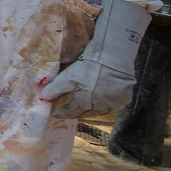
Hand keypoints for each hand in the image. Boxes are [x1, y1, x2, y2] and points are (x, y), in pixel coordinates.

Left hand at [39, 0, 149, 118]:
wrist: (114, 56)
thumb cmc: (89, 66)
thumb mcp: (68, 77)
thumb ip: (55, 89)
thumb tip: (45, 97)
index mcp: (86, 103)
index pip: (71, 112)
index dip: (62, 113)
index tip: (56, 114)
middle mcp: (101, 107)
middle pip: (86, 113)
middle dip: (76, 113)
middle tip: (70, 112)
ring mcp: (114, 104)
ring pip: (100, 111)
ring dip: (91, 110)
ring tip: (84, 108)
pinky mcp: (125, 98)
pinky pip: (113, 106)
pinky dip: (105, 105)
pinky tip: (101, 101)